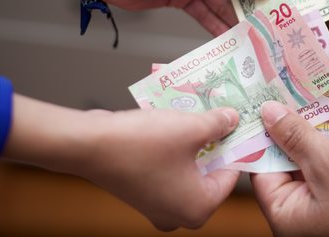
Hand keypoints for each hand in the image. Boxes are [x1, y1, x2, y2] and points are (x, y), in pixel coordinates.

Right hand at [3, 95, 240, 230]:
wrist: (88, 145)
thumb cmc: (142, 143)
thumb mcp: (192, 128)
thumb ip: (219, 124)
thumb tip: (232, 119)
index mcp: (199, 208)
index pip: (232, 174)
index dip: (236, 145)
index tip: (240, 124)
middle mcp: (179, 214)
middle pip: (210, 172)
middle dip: (215, 142)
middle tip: (222, 115)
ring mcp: (158, 205)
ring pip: (189, 168)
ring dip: (194, 141)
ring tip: (201, 114)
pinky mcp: (142, 192)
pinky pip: (170, 169)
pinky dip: (175, 148)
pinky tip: (176, 122)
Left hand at [251, 101, 328, 236]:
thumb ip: (296, 137)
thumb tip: (269, 114)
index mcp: (289, 214)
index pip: (262, 169)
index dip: (260, 135)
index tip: (260, 103)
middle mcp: (303, 209)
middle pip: (285, 158)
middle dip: (289, 124)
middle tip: (284, 90)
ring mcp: (326, 198)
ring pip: (310, 153)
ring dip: (313, 124)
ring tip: (307, 90)